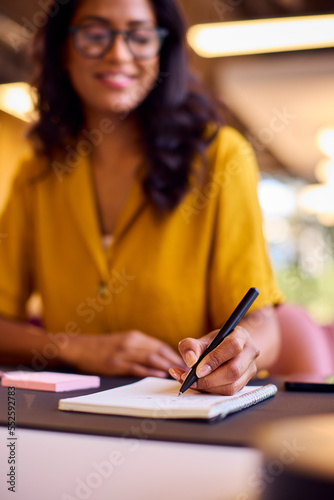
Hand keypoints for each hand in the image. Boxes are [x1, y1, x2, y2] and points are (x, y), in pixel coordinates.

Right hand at [61, 330, 184, 376]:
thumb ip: (140, 347)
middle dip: (175, 361)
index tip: (186, 362)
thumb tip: (159, 358)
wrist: (80, 347)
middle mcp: (131, 342)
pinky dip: (150, 372)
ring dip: (166, 366)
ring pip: (150, 358)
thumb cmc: (103, 347)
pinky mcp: (116, 364)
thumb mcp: (123, 341)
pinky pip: (136, 368)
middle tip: (188, 370)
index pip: (160, 345)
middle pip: (158, 351)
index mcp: (135, 336)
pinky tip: (159, 375)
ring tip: (178, 374)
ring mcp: (123, 353)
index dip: (174, 354)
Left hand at [169, 326, 259, 394]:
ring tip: (191, 382)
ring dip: (208, 387)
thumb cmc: (214, 344)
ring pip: (232, 385)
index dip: (215, 359)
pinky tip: (199, 385)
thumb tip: (191, 360)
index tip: (197, 370)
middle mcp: (249, 352)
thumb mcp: (201, 340)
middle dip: (209, 379)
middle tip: (190, 380)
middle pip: (234, 370)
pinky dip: (211, 391)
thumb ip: (191, 346)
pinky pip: (229, 392)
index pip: (232, 346)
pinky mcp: (245, 383)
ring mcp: (250, 370)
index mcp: (241, 336)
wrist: (227, 350)